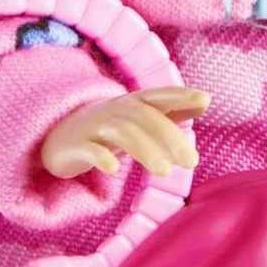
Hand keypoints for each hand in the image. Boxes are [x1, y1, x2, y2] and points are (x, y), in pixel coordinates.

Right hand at [40, 86, 210, 181]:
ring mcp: (94, 127)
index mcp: (133, 103)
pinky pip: (89, 150)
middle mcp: (115, 110)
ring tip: (165, 171)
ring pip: (121, 132)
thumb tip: (206, 99)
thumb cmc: (110, 128)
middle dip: (169, 136)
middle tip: (191, 161)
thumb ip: (171, 110)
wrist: (60, 137)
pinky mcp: (76, 147)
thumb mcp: (140, 118)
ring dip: (145, 149)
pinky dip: (101, 157)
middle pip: (144, 117)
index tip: (205, 100)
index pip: (159, 96)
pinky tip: (114, 170)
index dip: (181, 95)